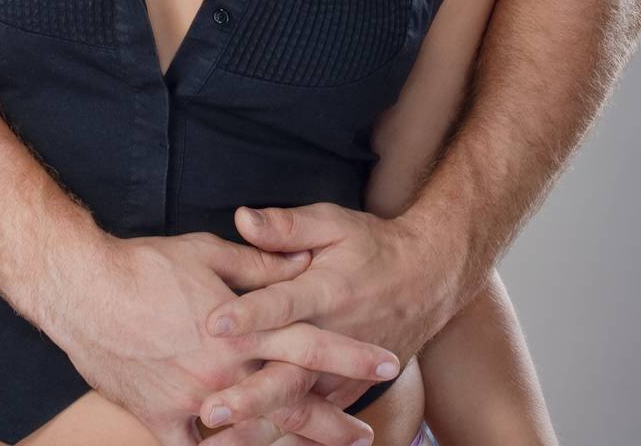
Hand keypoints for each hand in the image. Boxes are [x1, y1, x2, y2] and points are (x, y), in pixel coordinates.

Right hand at [58, 231, 399, 445]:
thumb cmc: (147, 264)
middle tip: (364, 434)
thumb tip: (303, 261)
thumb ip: (261, 263)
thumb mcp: (209, 252)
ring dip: (288, 441)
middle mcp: (224, 370)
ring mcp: (193, 400)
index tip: (387, 362)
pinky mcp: (161, 419)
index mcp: (241, 327)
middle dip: (332, 420)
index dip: (350, 354)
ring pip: (252, 433)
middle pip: (291, 401)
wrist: (85, 290)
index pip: (309, 342)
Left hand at [198, 203, 453, 425]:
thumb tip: (242, 218)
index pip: (282, 305)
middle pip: (288, 371)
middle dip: (250, 394)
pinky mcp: (350, 388)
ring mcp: (344, 370)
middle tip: (212, 409)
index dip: (248, 314)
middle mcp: (334, 336)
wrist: (428, 279)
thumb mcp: (332, 223)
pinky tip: (250, 444)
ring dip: (262, 423)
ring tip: (221, 440)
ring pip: (300, 404)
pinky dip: (289, 434)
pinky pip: (318, 418)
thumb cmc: (372, 246)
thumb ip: (286, 227)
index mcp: (325, 291)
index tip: (212, 324)